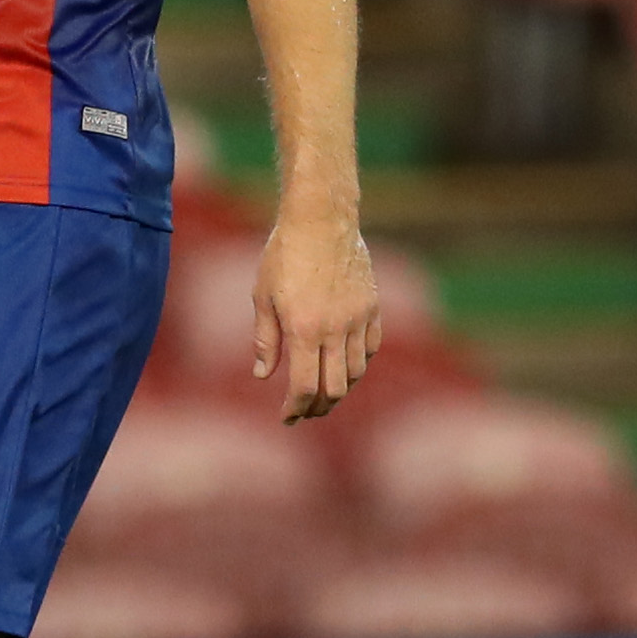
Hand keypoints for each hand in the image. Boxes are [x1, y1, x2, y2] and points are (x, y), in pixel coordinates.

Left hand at [250, 214, 380, 422]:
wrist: (321, 220)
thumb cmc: (284, 255)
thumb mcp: (263, 295)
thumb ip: (266, 339)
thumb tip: (264, 375)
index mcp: (304, 328)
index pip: (305, 386)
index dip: (296, 408)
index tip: (287, 417)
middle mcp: (335, 329)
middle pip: (335, 388)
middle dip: (318, 407)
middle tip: (304, 412)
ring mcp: (358, 319)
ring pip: (356, 372)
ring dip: (339, 389)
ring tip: (323, 393)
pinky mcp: (373, 309)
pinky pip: (371, 348)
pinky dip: (358, 364)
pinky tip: (343, 365)